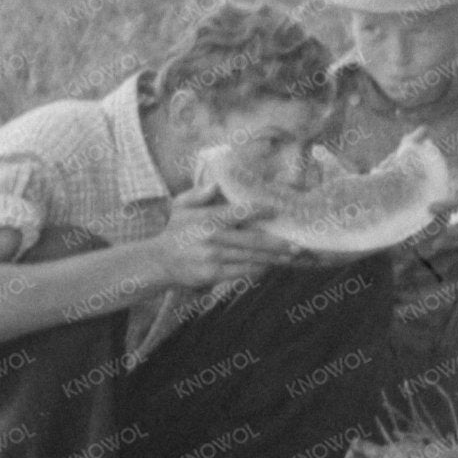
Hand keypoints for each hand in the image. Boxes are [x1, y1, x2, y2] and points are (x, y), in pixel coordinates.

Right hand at [154, 193, 298, 289]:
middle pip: (254, 240)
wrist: (158, 261)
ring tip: (292, 257)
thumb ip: (198, 194)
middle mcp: (213, 237)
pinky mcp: (214, 274)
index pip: (239, 212)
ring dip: (274, 258)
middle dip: (278, 243)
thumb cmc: (175, 231)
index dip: (261, 210)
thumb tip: (216, 183)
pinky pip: (243, 272)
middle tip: (299, 245)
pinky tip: (272, 266)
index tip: (279, 209)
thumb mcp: (181, 207)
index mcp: (208, 217)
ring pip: (252, 258)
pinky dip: (259, 269)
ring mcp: (214, 257)